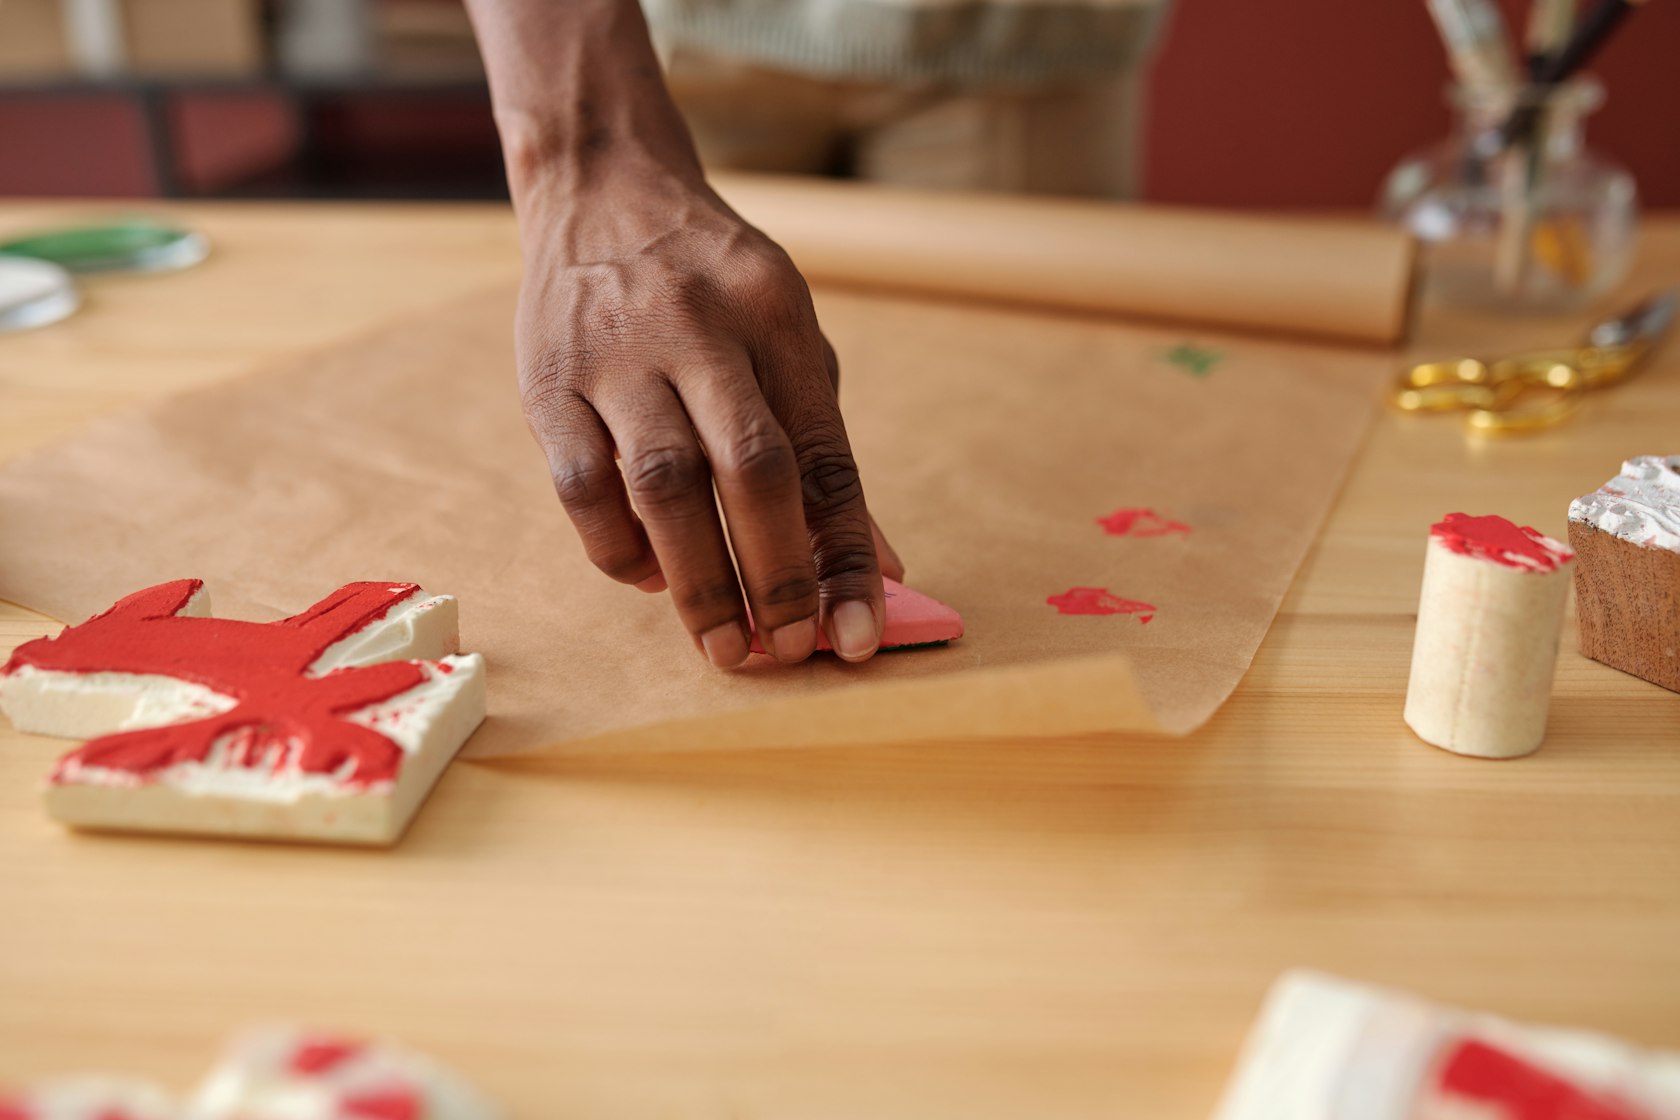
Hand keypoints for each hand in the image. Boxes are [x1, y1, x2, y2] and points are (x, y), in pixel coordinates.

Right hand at [514, 165, 899, 667]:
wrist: (603, 190)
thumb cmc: (715, 288)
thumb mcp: (786, 341)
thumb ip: (823, 451)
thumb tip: (878, 569)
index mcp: (775, 313)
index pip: (823, 452)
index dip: (846, 551)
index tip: (860, 633)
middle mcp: (699, 326)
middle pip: (749, 467)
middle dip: (776, 573)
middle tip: (788, 650)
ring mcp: (615, 352)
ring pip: (662, 483)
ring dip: (699, 580)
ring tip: (725, 646)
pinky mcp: (546, 379)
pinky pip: (582, 486)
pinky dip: (620, 549)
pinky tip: (651, 578)